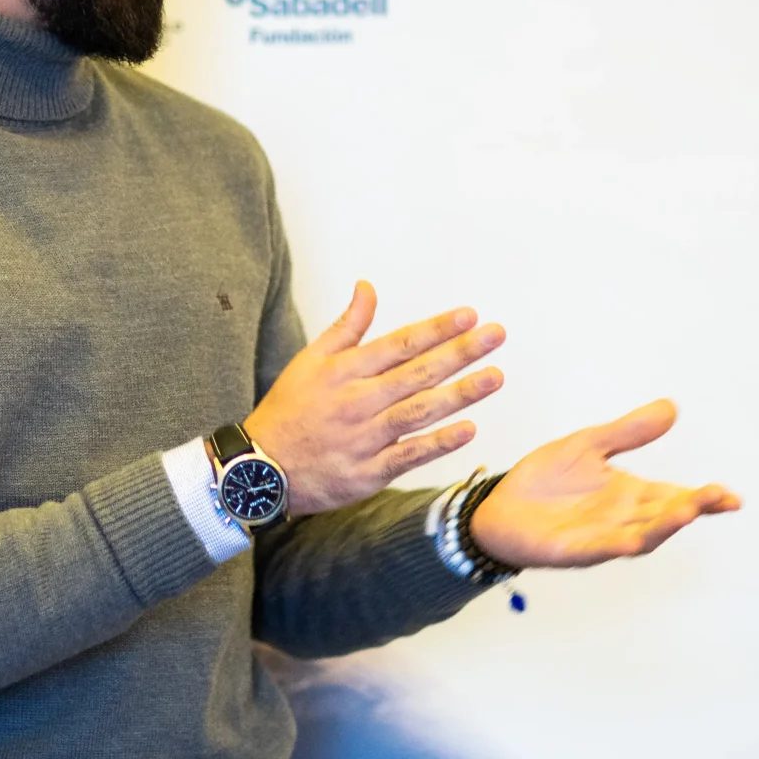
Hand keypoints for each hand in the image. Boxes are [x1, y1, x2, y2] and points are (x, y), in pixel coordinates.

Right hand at [246, 282, 505, 516]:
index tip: (470, 316)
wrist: (262, 469)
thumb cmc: (288, 410)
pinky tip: (468, 430)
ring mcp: (365, 438)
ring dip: (460, 394)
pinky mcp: (369, 472)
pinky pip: (410, 455)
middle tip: (496, 335)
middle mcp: (358, 401)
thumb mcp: (309, 360)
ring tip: (494, 377)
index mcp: (345, 371)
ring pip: (420, 411)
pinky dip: (438, 443)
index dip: (437, 329)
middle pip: (417, 372)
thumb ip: (346, 326)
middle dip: (460, 352)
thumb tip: (367, 286)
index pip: (400, 344)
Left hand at [468, 398, 740, 568]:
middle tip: (719, 498)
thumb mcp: (589, 444)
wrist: (498, 505)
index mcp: (630, 495)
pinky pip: (597, 549)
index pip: (676, 496)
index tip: (732, 496)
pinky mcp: (570, 550)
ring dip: (663, 526)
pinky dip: (616, 545)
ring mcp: (599, 537)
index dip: (705, 498)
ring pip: (640, 535)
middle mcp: (621, 519)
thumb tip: (671, 407)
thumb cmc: (545, 480)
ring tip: (687, 511)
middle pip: (665, 516)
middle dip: (692, 508)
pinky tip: (633, 540)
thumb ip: (629, 431)